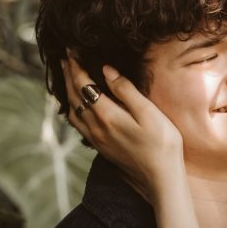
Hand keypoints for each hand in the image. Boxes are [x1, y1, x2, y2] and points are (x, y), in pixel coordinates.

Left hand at [62, 55, 183, 200]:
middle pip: (74, 96)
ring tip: (68, 79)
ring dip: (68, 92)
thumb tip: (106, 70)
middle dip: (68, 75)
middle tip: (64, 58)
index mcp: (106, 115)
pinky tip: (78, 106)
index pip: (83, 84)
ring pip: (73, 112)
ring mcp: (97, 139)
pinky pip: (78, 124)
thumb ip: (125, 90)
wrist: (161, 178)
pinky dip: (73, 109)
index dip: (76, 65)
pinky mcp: (101, 148)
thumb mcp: (148, 112)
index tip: (71, 50)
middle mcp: (96, 127)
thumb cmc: (162, 143)